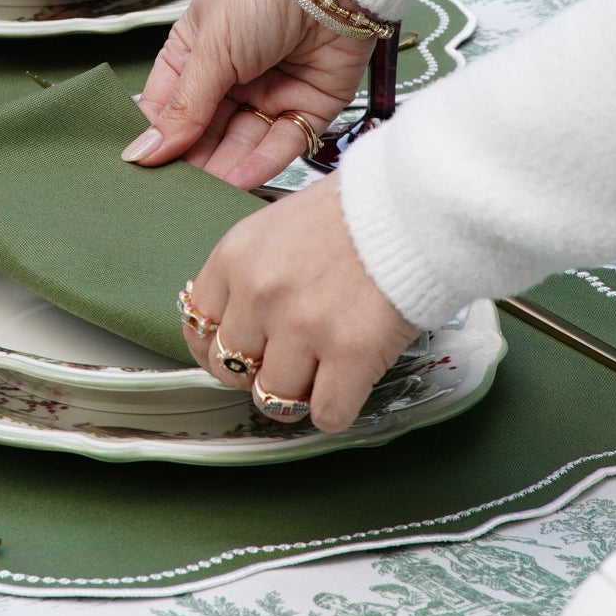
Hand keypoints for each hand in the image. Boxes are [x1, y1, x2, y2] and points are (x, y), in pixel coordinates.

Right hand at [121, 0, 373, 189]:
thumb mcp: (211, 48)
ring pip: (241, 145)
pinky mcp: (307, 109)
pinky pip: (281, 144)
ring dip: (224, 169)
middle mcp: (231, 78)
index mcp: (196, 54)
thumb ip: (182, 107)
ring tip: (205, 192)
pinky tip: (238, 179)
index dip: (157, 138)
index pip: (167, 108)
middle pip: (204, 133)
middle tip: (174, 191)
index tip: (143, 169)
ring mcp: (269, 94)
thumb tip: (142, 151)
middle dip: (191, 160)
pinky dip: (260, 163)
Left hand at [182, 177, 419, 431]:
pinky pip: (326, 414)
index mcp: (235, 257)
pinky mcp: (352, 352)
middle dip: (257, 371)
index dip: (220, 347)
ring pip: (275, 398)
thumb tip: (234, 323)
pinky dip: (337, 406)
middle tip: (288, 358)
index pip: (198, 328)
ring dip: (299, 391)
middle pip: (231, 370)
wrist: (417, 202)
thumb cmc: (354, 211)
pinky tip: (350, 380)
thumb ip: (249, 273)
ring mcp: (303, 325)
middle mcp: (260, 293)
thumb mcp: (276, 225)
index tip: (241, 351)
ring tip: (323, 368)